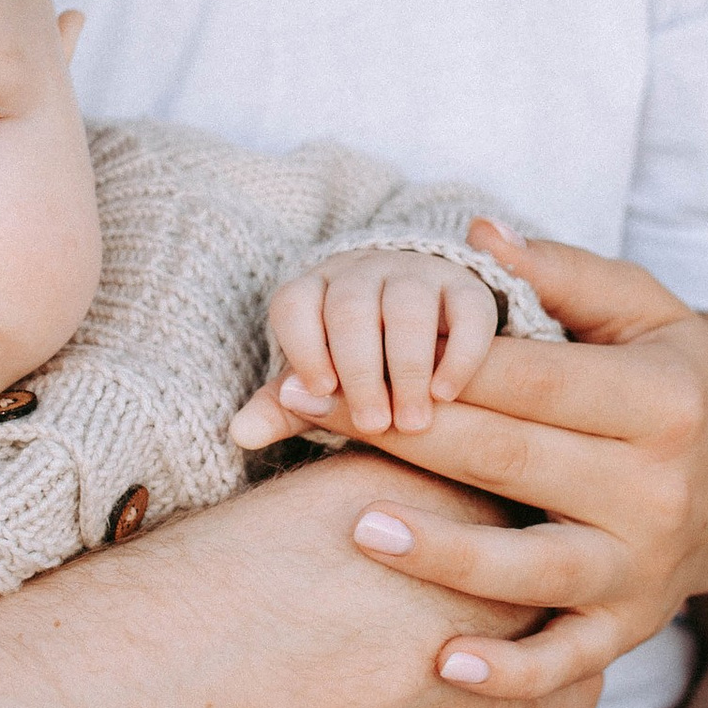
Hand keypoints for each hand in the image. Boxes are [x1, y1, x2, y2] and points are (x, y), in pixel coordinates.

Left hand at [234, 250, 502, 448]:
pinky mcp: (466, 288)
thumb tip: (240, 434)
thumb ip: (284, 408)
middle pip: (351, 308)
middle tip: (373, 424)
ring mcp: (416, 275)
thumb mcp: (318, 383)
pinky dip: (459, 353)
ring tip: (412, 422)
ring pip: (408, 307)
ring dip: (408, 367)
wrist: (424, 322)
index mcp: (314, 289)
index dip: (304, 346)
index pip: (296, 303)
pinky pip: (466, 311)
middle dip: (360, 370)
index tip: (321, 391)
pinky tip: (447, 395)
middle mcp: (361, 274)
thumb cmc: (354, 362)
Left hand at [336, 229, 707, 698]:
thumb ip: (563, 274)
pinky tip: (440, 664)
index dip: (427, 364)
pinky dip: (508, 673)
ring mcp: (643, 566)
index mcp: (660, 399)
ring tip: (361, 525)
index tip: (336, 355)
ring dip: (444, 554)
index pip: (527, 379)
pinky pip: (565, 660)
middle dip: (402, 436)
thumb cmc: (678, 381)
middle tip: (302, 417)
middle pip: (512, 461)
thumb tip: (476, 233)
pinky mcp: (630, 627)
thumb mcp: (645, 312)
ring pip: (532, 568)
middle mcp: (657, 487)